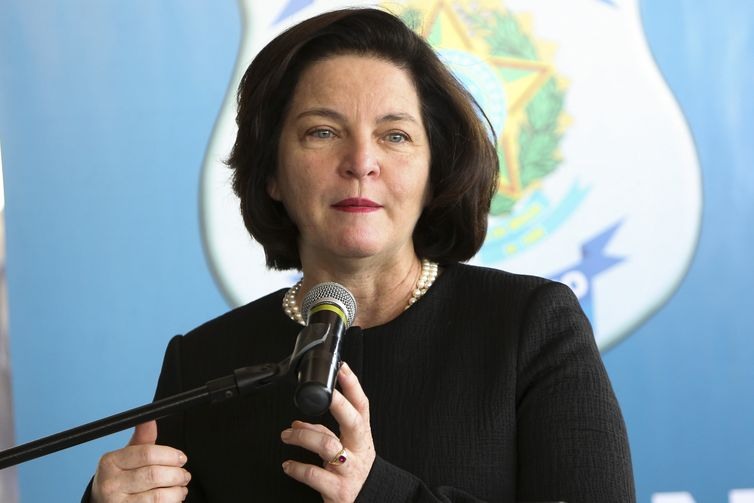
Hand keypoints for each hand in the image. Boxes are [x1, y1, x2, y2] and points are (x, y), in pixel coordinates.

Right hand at [91, 420, 189, 501]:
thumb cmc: (120, 477)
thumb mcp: (128, 456)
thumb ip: (143, 438)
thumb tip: (149, 418)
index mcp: (111, 462)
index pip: (147, 454)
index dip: (169, 455)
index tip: (181, 458)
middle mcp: (111, 483)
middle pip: (154, 475)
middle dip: (176, 474)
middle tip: (184, 475)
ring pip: (157, 496)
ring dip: (176, 491)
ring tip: (181, 487)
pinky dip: (171, 502)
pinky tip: (173, 498)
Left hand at [280, 362, 375, 502]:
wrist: (368, 501)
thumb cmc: (353, 471)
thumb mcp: (346, 448)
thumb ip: (324, 433)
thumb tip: (297, 423)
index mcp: (361, 436)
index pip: (362, 406)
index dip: (353, 386)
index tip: (342, 369)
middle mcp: (359, 451)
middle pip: (352, 421)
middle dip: (338, 404)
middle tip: (324, 394)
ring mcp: (350, 471)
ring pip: (328, 446)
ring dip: (304, 437)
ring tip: (287, 435)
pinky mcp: (338, 491)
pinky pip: (314, 475)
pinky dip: (297, 468)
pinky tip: (288, 465)